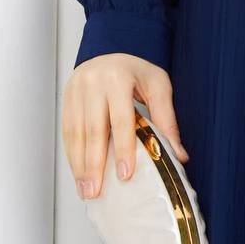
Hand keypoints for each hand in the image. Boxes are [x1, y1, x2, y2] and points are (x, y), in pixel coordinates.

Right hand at [61, 53, 188, 201]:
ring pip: (76, 134)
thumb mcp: (157, 85)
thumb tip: (178, 155)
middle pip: (93, 130)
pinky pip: (67, 132)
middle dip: (94, 165)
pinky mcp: (66, 101)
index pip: (121, 119)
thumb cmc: (135, 71)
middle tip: (96, 191)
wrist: (109, 52)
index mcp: (118, 78)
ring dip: (80, 165)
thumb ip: (166, 118)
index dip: (123, 149)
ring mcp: (76, 92)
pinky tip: (78, 173)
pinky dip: (72, 155)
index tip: (124, 174)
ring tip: (86, 189)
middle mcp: (93, 84)